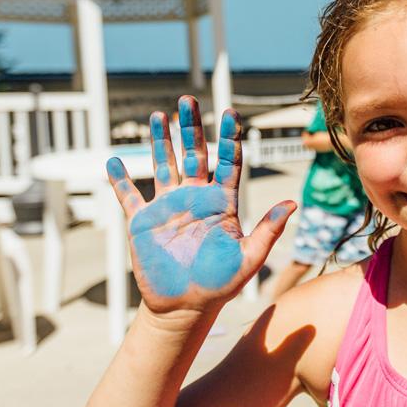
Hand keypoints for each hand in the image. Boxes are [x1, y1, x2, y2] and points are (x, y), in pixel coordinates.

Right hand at [106, 97, 294, 314]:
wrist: (185, 308)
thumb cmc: (220, 286)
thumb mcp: (249, 258)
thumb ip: (268, 230)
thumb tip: (292, 203)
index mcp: (221, 203)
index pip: (227, 162)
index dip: (228, 138)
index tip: (230, 113)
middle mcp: (195, 198)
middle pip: (193, 154)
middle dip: (190, 126)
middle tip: (188, 99)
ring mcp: (168, 208)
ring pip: (163, 165)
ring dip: (160, 141)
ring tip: (158, 115)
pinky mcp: (143, 223)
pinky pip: (129, 197)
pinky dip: (120, 181)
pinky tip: (114, 162)